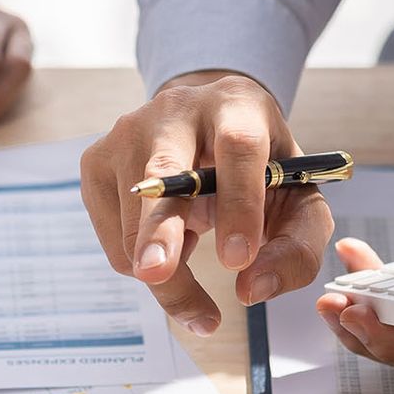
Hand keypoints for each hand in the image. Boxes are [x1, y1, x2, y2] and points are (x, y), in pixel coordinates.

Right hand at [79, 71, 335, 334]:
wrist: (208, 128)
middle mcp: (175, 110)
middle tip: (158, 274)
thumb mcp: (297, 200)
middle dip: (161, 227)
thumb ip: (295, 247)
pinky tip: (169, 238)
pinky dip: (144, 260)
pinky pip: (116, 241)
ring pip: (134, 223)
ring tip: (194, 265)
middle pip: (164, 171)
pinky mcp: (96, 164)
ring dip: (167, 273)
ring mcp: (126, 134)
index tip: (238, 259)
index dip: (239, 203)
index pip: (238, 147)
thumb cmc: (259, 170)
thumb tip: (253, 288)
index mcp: (237, 106)